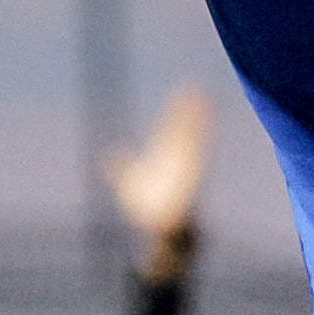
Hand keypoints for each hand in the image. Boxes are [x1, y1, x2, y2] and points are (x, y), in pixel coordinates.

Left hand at [104, 84, 215, 270]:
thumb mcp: (129, 183)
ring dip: (199, 118)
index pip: (171, 126)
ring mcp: (185, 165)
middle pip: (183, 126)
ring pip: (193, 136)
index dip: (177, 109)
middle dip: (189, 107)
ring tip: (204, 99)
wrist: (160, 228)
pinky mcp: (192, 176)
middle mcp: (176, 158)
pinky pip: (198, 155)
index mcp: (164, 156)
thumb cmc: (148, 209)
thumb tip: (107, 154)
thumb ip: (120, 167)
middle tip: (195, 87)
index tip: (184, 91)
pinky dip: (202, 141)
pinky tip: (206, 127)